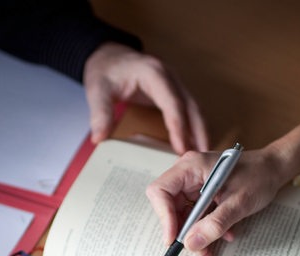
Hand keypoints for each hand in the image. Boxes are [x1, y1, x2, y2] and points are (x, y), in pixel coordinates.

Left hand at [83, 42, 208, 153]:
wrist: (108, 56)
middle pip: (191, 106)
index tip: (181, 147)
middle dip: (198, 131)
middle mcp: (168, 77)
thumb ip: (100, 113)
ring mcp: (173, 83)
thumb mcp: (97, 89)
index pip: (172, 102)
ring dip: (199, 130)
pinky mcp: (172, 91)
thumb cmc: (105, 69)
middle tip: (201, 154)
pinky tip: (192, 142)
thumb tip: (99, 137)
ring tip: (201, 153)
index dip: (179, 126)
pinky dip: (193, 126)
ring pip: (194, 108)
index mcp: (153, 73)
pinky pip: (187, 109)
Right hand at [145, 111, 299, 255]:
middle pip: (168, 206)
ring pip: (181, 214)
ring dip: (194, 234)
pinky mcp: (202, 193)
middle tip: (194, 250)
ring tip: (208, 253)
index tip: (174, 239)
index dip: (164, 217)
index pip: (160, 192)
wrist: (275, 169)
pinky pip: (195, 214)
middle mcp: (187, 174)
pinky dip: (205, 228)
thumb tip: (191, 244)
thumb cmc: (260, 175)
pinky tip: (222, 235)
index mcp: (190, 167)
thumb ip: (215, 224)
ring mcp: (194, 184)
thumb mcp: (239, 202)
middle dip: (181, 231)